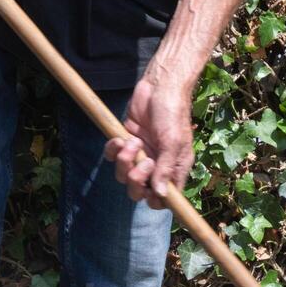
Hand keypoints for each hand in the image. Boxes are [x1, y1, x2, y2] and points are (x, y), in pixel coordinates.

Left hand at [105, 78, 195, 210]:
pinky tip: (120, 138)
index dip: (155, 200)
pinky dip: (112, 150)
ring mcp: (140, 155)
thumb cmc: (173, 114)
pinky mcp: (126, 142)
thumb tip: (161, 194)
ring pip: (123, 175)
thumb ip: (166, 169)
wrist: (160, 86)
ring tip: (132, 141)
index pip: (164, 199)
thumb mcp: (173, 143)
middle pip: (139, 191)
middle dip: (136, 180)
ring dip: (124, 161)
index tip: (149, 190)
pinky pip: (112, 156)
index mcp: (174, 169)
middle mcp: (156, 166)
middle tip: (142, 162)